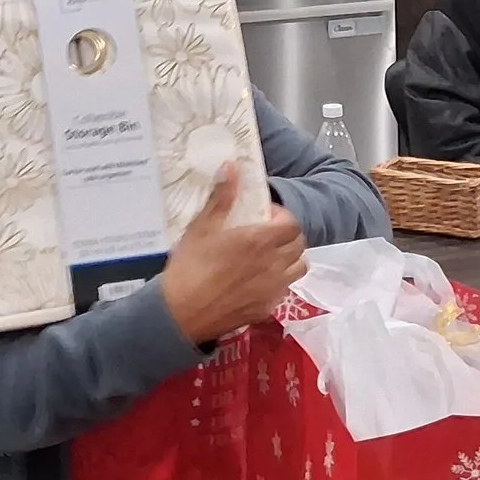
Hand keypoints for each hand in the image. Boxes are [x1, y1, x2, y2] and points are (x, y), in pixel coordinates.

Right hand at [162, 163, 306, 346]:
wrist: (181, 313)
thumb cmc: (190, 266)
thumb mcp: (202, 227)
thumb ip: (222, 197)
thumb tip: (232, 167)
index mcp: (259, 241)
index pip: (292, 224)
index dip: (282, 217)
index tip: (264, 216)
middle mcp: (273, 264)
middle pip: (299, 245)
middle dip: (287, 235)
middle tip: (266, 234)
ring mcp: (273, 289)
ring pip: (298, 268)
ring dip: (289, 258)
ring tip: (268, 256)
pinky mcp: (267, 308)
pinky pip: (284, 290)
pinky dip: (278, 281)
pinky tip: (256, 281)